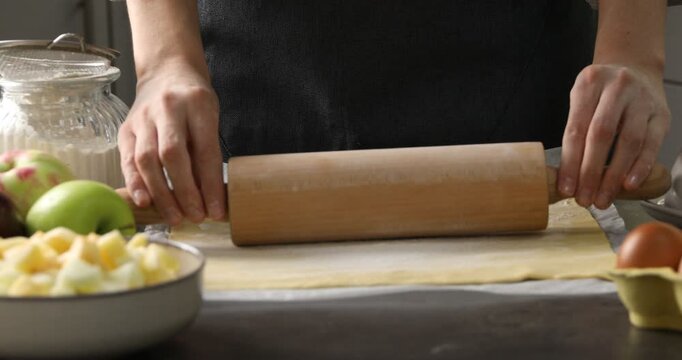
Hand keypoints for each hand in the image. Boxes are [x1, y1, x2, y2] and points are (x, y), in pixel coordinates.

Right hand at [118, 62, 224, 224]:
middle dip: (185, 191)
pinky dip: (136, 183)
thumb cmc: (195, 102)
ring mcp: (143, 118)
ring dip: (161, 193)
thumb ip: (208, 152)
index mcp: (198, 105)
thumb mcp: (211, 118)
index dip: (211, 184)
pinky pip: (127, 159)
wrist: (166, 72)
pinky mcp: (125, 128)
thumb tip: (211, 197)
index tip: (217, 209)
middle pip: (173, 155)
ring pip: (147, 159)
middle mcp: (168, 109)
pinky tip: (144, 201)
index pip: (205, 150)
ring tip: (174, 217)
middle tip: (196, 216)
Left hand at [558, 64, 669, 209]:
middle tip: (584, 199)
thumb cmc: (601, 92)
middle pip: (601, 136)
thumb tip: (567, 176)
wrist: (635, 68)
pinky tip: (629, 184)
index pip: (576, 129)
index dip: (570, 162)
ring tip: (603, 198)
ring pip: (628, 142)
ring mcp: (642, 99)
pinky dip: (640, 166)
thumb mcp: (582, 100)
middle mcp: (617, 88)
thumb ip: (575, 131)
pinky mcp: (661, 114)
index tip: (566, 187)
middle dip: (590, 173)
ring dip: (614, 175)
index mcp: (588, 84)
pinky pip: (651, 143)